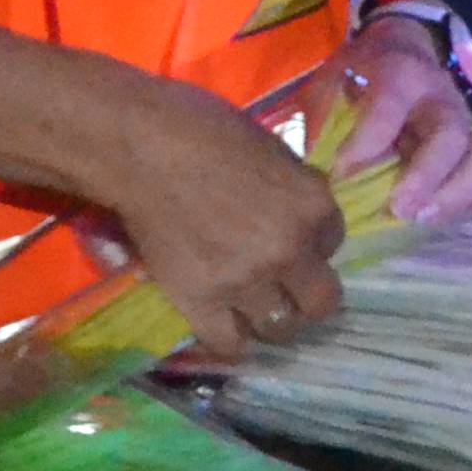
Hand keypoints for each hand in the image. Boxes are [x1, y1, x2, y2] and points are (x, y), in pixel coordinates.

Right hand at [95, 74, 344, 363]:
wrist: (136, 144)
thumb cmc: (200, 126)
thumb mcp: (267, 144)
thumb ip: (293, 184)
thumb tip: (301, 205)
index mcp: (311, 205)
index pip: (335, 242)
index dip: (312, 239)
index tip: (289, 234)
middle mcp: (288, 250)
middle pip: (323, 302)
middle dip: (307, 293)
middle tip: (283, 283)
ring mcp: (245, 282)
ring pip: (281, 329)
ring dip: (269, 316)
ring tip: (248, 302)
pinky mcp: (200, 302)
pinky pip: (230, 344)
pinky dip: (228, 336)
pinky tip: (220, 318)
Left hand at [328, 16, 471, 224]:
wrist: (403, 47)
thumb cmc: (360, 75)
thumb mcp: (330, 82)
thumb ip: (322, 123)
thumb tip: (312, 179)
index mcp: (399, 74)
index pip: (389, 105)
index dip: (368, 140)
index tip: (341, 173)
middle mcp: (440, 97)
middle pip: (450, 134)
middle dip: (427, 177)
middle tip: (399, 210)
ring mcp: (468, 121)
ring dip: (462, 190)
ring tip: (429, 218)